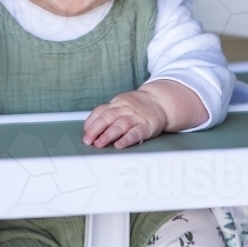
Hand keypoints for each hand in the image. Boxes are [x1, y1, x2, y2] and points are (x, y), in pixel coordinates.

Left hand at [83, 80, 207, 148]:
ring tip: (99, 144)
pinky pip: (136, 132)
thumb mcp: (121, 105)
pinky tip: (119, 145)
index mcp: (117, 104)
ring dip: (108, 135)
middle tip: (88, 141)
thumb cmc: (138, 107)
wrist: (161, 101)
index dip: (91, 122)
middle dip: (96, 130)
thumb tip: (89, 130)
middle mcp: (125, 109)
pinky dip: (127, 139)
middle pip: (107, 117)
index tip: (85, 133)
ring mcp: (136, 117)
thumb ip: (108, 114)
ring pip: (120, 125)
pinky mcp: (147, 126)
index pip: (100, 111)